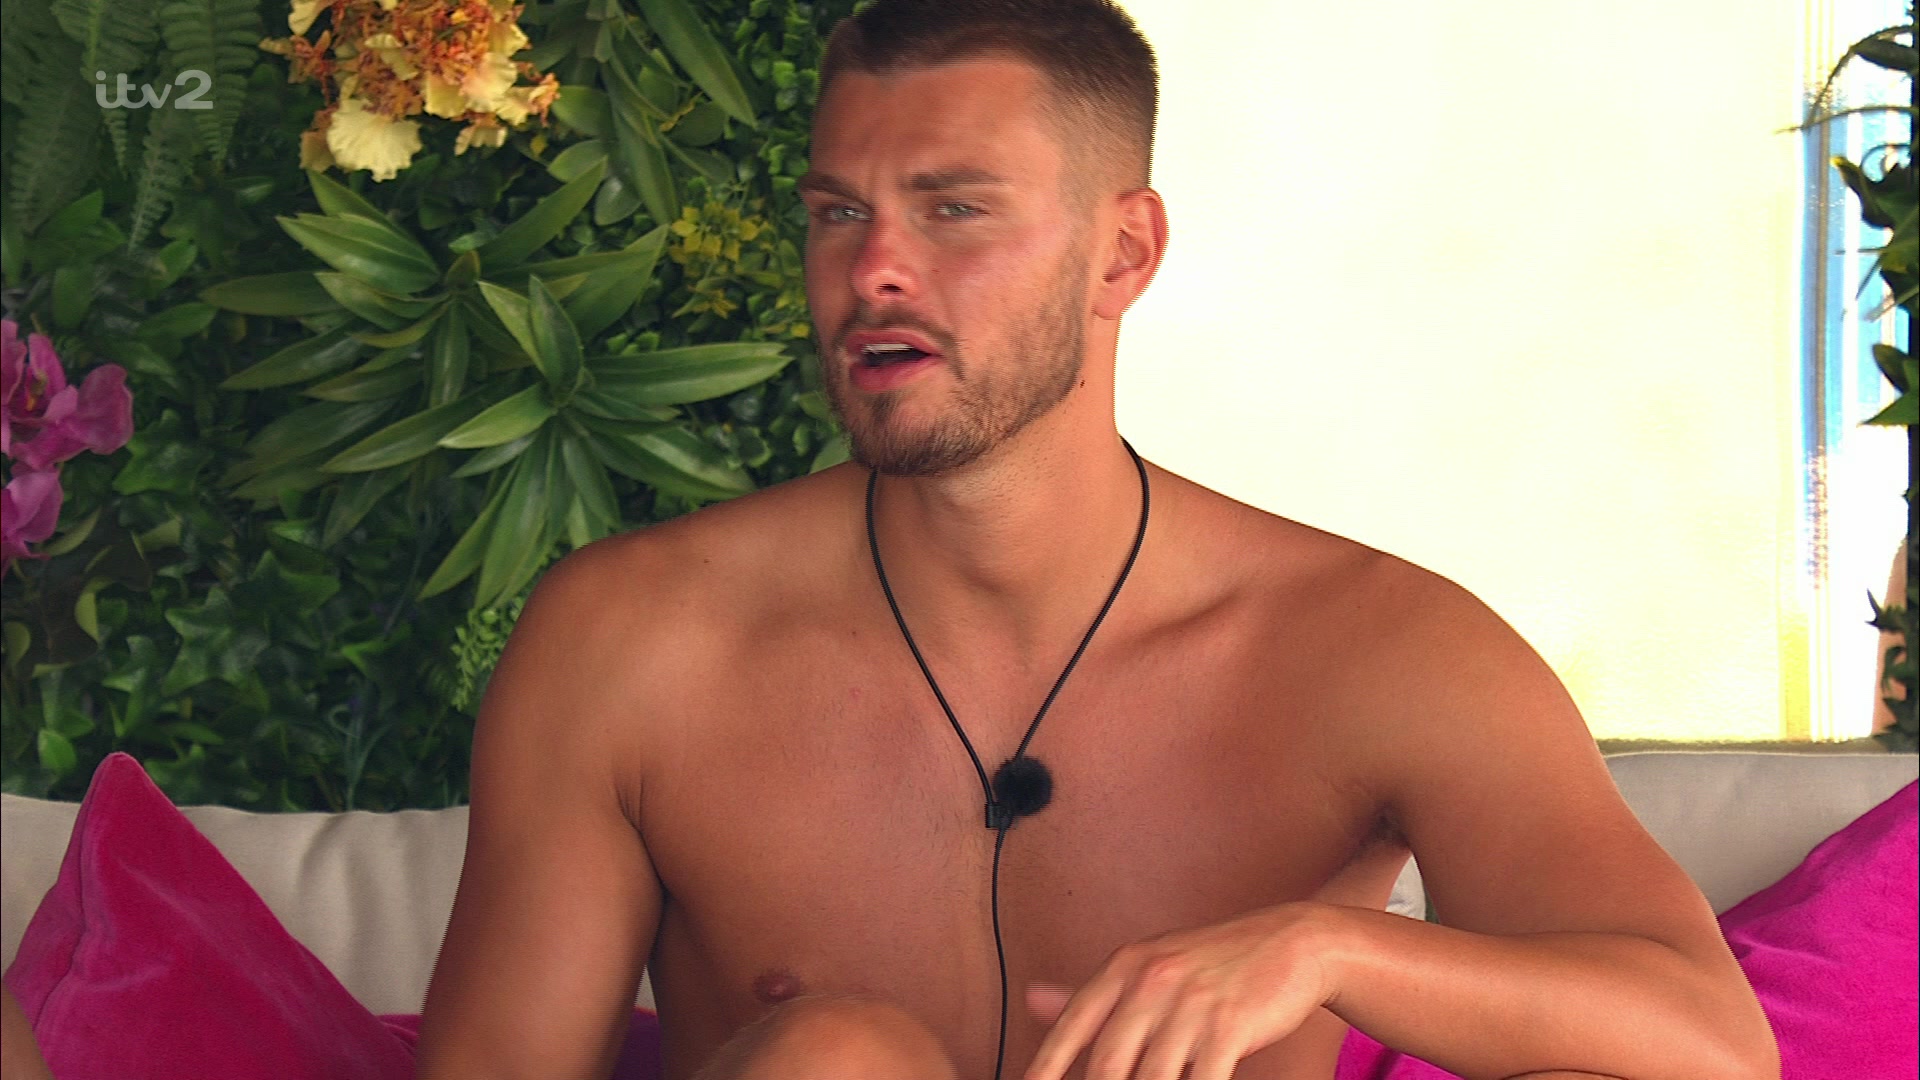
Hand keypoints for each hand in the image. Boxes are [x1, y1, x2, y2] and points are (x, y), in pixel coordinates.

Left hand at [1023, 903, 1340, 1079]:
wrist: (1291, 941)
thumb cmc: (1214, 961)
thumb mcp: (1151, 964)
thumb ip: (1097, 992)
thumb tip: (1032, 1000)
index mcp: (1123, 966)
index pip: (1070, 1029)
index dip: (1044, 1069)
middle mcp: (1149, 982)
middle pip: (1105, 1065)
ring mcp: (1189, 1005)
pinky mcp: (1227, 1026)